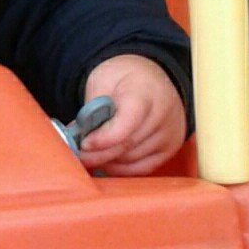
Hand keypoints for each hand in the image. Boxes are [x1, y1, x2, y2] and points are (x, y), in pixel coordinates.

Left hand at [76, 54, 186, 174]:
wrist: (150, 79)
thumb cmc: (122, 80)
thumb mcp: (102, 81)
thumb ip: (92, 108)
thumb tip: (77, 136)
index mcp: (145, 91)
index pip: (127, 123)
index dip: (103, 138)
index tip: (84, 143)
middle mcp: (163, 114)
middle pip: (127, 145)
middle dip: (98, 154)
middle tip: (79, 155)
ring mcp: (170, 133)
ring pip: (132, 160)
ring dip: (108, 161)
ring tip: (92, 154)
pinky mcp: (171, 148)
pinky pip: (142, 169)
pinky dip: (122, 168)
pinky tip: (108, 161)